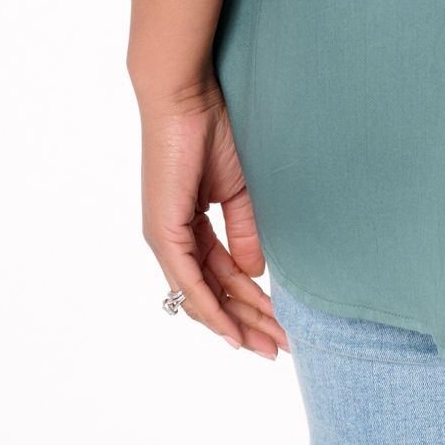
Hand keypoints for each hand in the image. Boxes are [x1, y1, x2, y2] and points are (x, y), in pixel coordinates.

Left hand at [139, 77, 287, 357]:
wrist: (185, 96)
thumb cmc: (210, 129)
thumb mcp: (237, 189)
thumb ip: (244, 230)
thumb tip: (256, 272)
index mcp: (189, 227)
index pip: (222, 277)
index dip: (251, 303)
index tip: (280, 323)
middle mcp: (173, 240)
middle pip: (214, 294)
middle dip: (249, 323)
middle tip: (280, 347)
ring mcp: (165, 238)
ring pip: (202, 296)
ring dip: (237, 322)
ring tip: (268, 345)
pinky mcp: (164, 232)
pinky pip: (188, 282)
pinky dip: (210, 308)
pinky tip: (231, 330)